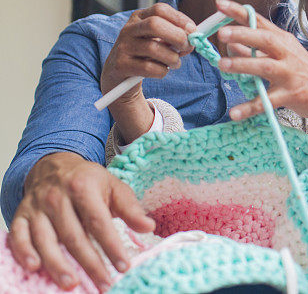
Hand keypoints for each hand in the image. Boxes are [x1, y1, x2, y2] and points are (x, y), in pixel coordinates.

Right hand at [7, 152, 155, 290]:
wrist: (54, 166)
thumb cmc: (88, 181)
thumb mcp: (114, 187)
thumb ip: (130, 208)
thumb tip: (149, 227)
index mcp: (83, 188)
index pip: (99, 222)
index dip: (111, 245)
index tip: (123, 266)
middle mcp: (57, 198)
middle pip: (73, 236)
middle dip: (89, 263)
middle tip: (104, 284)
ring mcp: (36, 208)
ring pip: (46, 240)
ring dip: (58, 264)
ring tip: (72, 285)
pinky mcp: (21, 216)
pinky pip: (18, 236)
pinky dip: (23, 252)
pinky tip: (34, 267)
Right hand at [100, 3, 195, 142]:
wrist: (120, 76)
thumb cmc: (146, 55)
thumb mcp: (160, 40)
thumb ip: (176, 36)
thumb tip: (194, 38)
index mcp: (139, 17)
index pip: (160, 9)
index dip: (180, 18)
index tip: (193, 30)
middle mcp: (128, 29)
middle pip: (154, 25)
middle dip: (177, 36)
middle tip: (187, 47)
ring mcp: (123, 47)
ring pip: (153, 48)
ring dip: (172, 58)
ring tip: (175, 62)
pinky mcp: (120, 65)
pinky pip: (148, 68)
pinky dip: (162, 71)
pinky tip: (162, 71)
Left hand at [214, 0, 307, 140]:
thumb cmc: (305, 73)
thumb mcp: (282, 56)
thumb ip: (255, 51)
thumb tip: (230, 45)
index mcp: (283, 41)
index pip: (259, 22)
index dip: (239, 12)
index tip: (220, 3)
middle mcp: (287, 54)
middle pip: (265, 40)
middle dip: (243, 34)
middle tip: (222, 33)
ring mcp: (290, 74)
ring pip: (265, 67)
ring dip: (243, 65)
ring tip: (222, 65)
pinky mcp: (291, 95)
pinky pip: (267, 102)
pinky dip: (250, 107)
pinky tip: (234, 113)